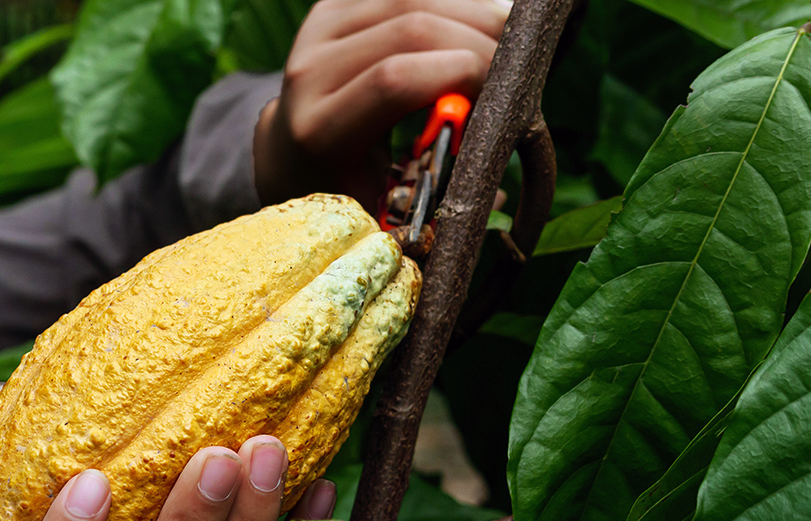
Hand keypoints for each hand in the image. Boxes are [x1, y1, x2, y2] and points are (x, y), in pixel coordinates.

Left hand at [253, 0, 510, 210]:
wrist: (291, 155)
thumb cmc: (348, 190)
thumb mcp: (382, 209)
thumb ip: (434, 193)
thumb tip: (499, 190)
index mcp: (317, 131)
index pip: (393, 79)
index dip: (461, 73)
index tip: (505, 98)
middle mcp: (308, 73)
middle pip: (411, 27)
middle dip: (479, 42)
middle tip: (519, 73)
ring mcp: (317, 32)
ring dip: (473, 14)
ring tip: (508, 47)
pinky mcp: (332, 7)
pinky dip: (452, 5)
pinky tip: (477, 28)